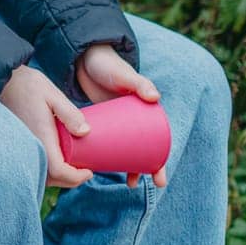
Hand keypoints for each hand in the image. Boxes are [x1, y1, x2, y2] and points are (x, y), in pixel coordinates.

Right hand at [0, 64, 92, 188]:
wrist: (1, 80)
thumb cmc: (27, 85)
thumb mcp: (52, 94)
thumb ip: (69, 113)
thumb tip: (86, 132)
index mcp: (40, 137)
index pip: (59, 170)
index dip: (76, 177)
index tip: (89, 171)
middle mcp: (28, 147)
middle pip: (50, 178)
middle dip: (69, 180)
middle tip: (84, 171)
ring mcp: (21, 147)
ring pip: (40, 175)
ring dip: (57, 177)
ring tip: (71, 167)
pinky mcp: (17, 144)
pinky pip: (32, 166)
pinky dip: (46, 170)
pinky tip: (54, 160)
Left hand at [76, 44, 168, 188]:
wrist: (86, 58)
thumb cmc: (109, 66)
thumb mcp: (125, 76)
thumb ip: (139, 83)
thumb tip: (155, 97)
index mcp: (146, 112)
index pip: (158, 143)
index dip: (160, 162)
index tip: (158, 179)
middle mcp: (134, 120)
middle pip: (143, 151)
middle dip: (143, 170)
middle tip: (134, 186)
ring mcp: (117, 122)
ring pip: (125, 150)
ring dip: (126, 166)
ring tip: (123, 183)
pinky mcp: (101, 121)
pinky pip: (108, 143)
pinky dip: (108, 156)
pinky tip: (102, 169)